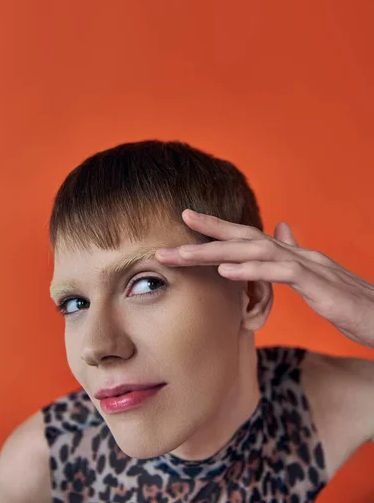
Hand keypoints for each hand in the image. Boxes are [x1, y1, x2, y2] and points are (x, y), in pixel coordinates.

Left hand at [155, 209, 373, 347]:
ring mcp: (307, 266)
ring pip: (255, 251)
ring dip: (217, 251)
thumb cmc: (349, 301)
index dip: (217, 229)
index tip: (187, 223)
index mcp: (291, 254)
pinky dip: (251, 270)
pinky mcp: (318, 284)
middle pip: (245, 237)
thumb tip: (280, 229)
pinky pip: (281, 273)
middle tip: (175, 226)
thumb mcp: (315, 276)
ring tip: (185, 253)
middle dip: (208, 231)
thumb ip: (293, 254)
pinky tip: (225, 272)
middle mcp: (295, 253)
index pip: (248, 238)